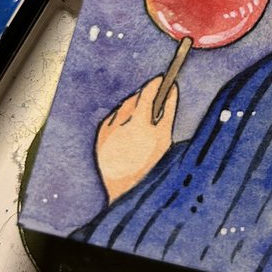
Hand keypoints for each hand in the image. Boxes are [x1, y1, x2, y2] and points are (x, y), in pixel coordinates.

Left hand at [95, 76, 177, 203]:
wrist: (125, 192)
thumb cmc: (151, 165)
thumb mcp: (165, 138)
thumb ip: (168, 110)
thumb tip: (171, 89)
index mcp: (138, 123)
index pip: (147, 93)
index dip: (156, 84)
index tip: (164, 78)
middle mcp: (119, 123)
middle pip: (134, 99)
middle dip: (145, 95)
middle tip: (157, 95)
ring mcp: (107, 129)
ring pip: (122, 108)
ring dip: (133, 106)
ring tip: (145, 112)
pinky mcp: (100, 136)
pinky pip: (112, 118)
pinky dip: (122, 117)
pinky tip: (130, 125)